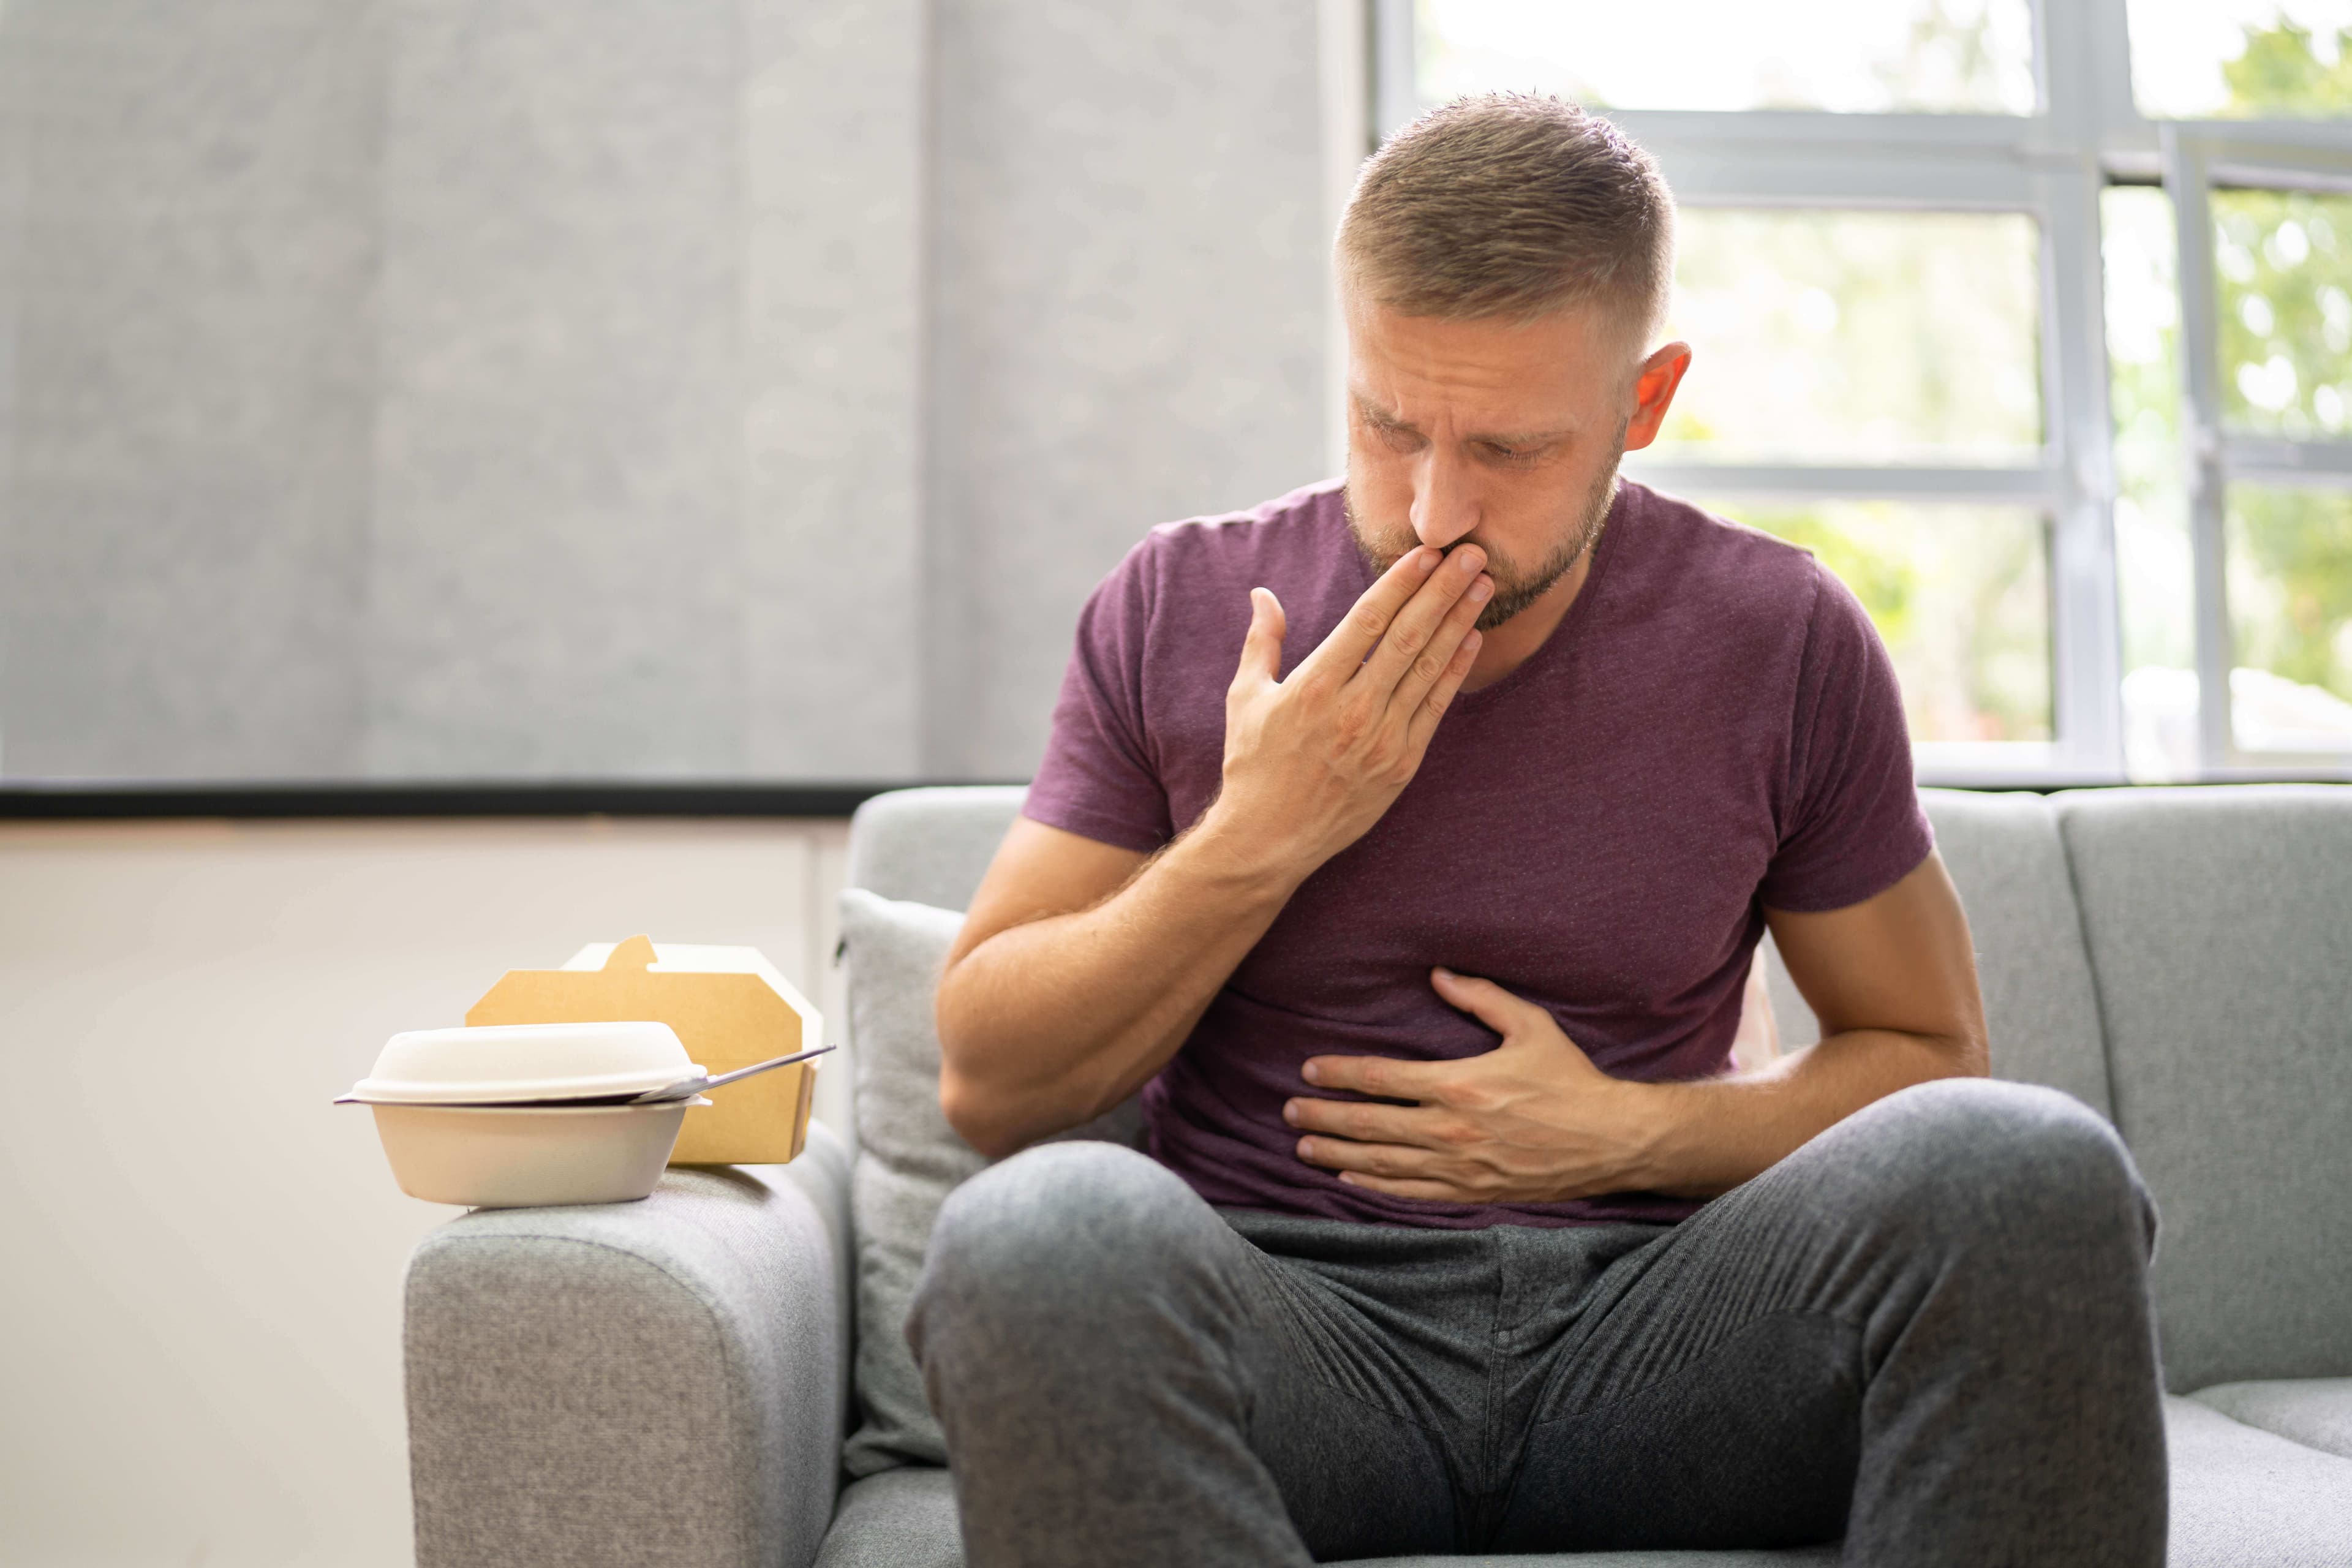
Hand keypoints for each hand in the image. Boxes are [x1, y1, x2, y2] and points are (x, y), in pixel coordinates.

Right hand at [1207, 545, 1491, 877]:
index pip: (1368, 621)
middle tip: (1471, 554)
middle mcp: (1352, 709)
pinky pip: (1435, 708)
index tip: (1427, 553)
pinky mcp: (1400, 765)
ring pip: (1428, 668)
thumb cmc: (1253, 765)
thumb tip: (1263, 595)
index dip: (1401, 583)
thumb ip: (1262, 642)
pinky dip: (1455, 671)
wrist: (1269, 839)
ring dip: (1459, 622)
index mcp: (1314, 686)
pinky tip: (1472, 639)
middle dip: (1443, 590)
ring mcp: (1381, 739)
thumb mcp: (1246, 698)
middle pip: (1408, 637)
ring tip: (1483, 586)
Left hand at [1283, 967, 1657, 1203]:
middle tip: (1287, 1113)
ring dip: (1337, 1155)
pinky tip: (1350, 1180)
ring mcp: (1460, 1166)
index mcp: (1458, 1084)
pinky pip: (1412, 1193)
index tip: (1310, 1071)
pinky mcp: (1473, 1192)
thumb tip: (1437, 974)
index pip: (1380, 1079)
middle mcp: (1451, 1129)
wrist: (1611, 1140)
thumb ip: (1481, 998)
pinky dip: (1376, 1188)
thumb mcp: (1530, 1025)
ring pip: (1383, 1163)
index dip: (1339, 1074)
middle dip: (1322, 1118)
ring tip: (1303, 1148)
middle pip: (1369, 1125)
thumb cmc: (1570, 1079)